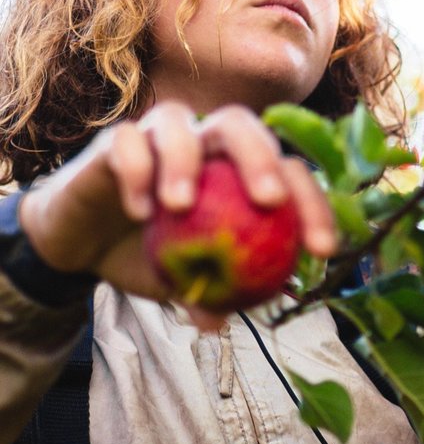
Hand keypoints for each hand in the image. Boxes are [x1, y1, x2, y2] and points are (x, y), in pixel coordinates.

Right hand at [18, 102, 335, 329]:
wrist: (82, 243)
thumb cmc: (149, 256)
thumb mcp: (183, 284)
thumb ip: (208, 295)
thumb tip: (224, 322)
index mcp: (240, 171)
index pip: (290, 175)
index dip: (313, 207)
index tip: (321, 250)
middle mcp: (205, 143)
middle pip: (243, 126)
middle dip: (263, 158)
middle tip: (269, 201)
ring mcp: (160, 136)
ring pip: (180, 121)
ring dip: (185, 160)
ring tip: (181, 206)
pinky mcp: (114, 141)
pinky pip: (126, 142)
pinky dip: (135, 171)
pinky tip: (140, 211)